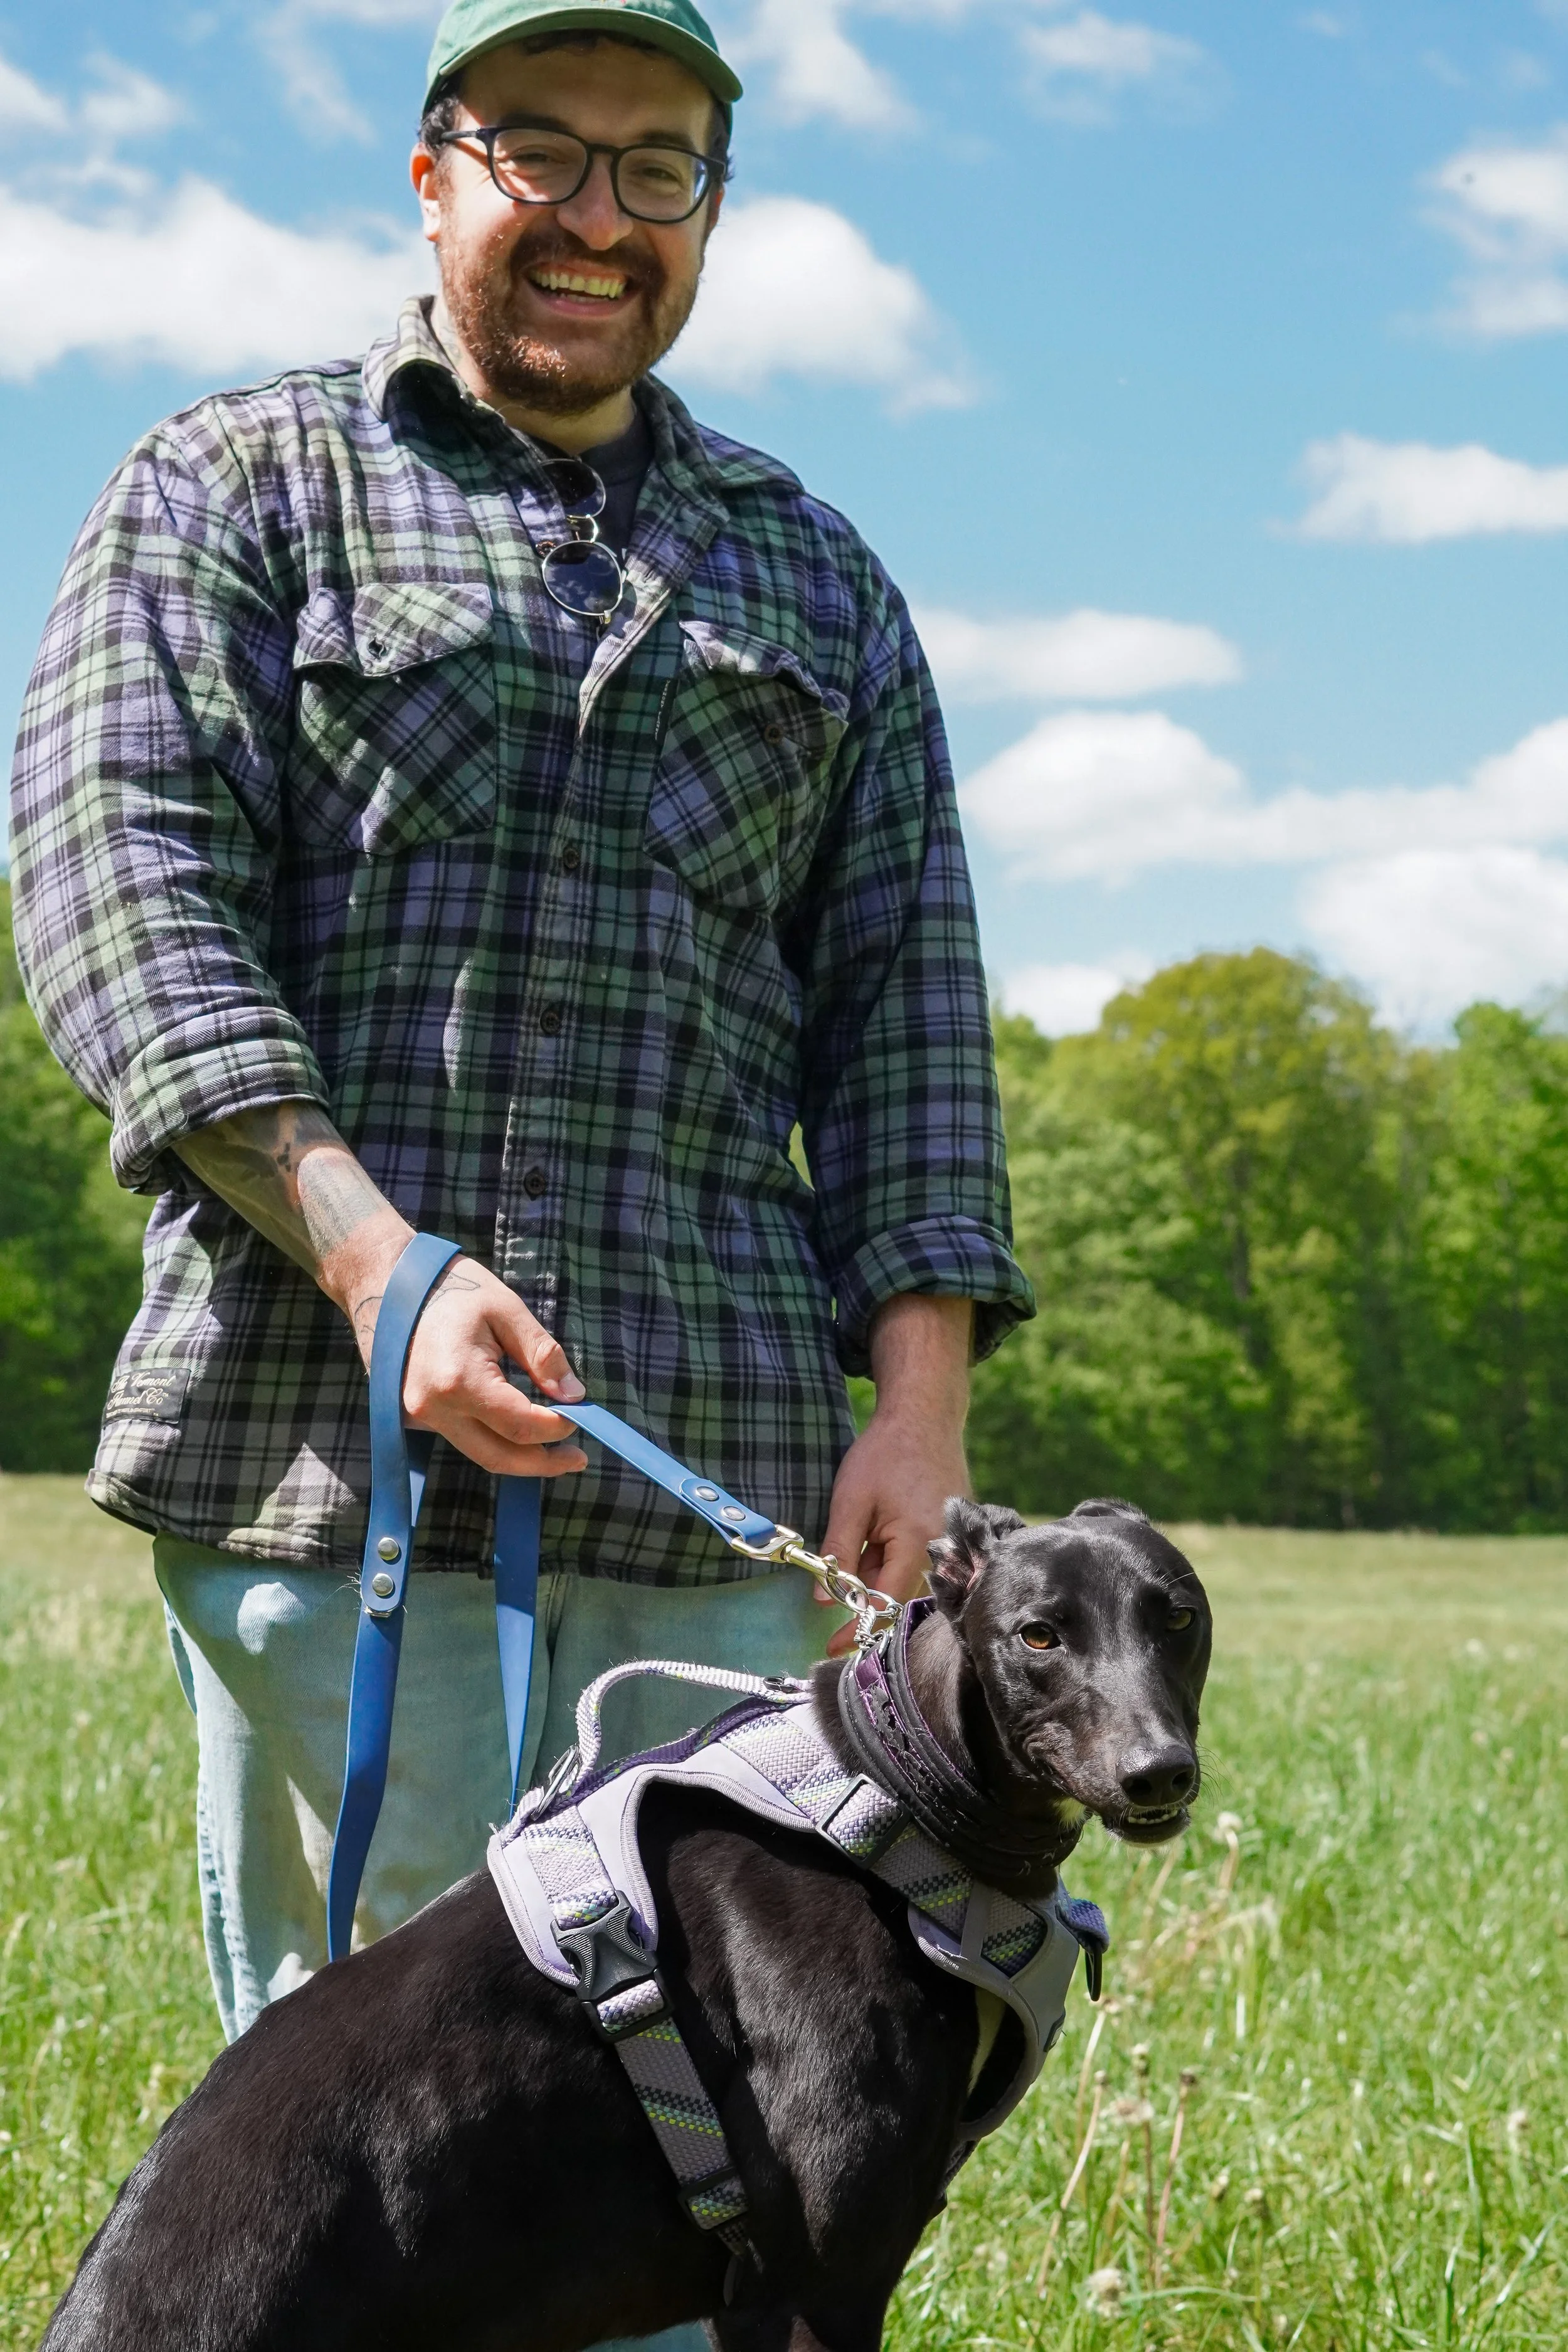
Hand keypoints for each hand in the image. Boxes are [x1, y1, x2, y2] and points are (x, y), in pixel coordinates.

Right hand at [327, 1213, 588, 1480]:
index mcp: (459, 1380)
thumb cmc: (450, 1287)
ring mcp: (417, 1416)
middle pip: (498, 1457)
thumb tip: (574, 1396)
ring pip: (478, 1452)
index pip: (520, 1426)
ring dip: (518, 1453)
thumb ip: (542, 1355)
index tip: (581, 1417)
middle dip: (542, 1462)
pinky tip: (515, 1426)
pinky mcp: (411, 1415)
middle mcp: (433, 1408)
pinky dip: (492, 1437)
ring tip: (554, 1445)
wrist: (386, 1280)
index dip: (557, 1428)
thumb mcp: (507, 1310)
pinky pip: (460, 1437)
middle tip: (578, 1458)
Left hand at [816, 1296, 972, 1657]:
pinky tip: (880, 1528)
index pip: (886, 1603)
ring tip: (865, 1527)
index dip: (857, 1627)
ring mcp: (952, 1542)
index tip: (833, 1648)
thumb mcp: (850, 1501)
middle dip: (865, 1593)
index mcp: (918, 1542)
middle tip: (836, 1576)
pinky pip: (919, 1561)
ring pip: (908, 1578)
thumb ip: (839, 1552)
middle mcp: (944, 1549)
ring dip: (878, 1571)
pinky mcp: (953, 1535)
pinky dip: (892, 1557)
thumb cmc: (885, 1454)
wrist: (924, 1417)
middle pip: (899, 1594)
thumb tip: (825, 1599)